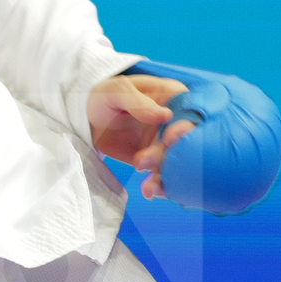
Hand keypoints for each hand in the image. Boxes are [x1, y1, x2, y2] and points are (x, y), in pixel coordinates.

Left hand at [87, 73, 194, 198]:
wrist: (89, 119)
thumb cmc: (105, 96)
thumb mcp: (117, 91)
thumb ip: (137, 101)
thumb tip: (165, 115)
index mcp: (174, 96)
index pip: (191, 111)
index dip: (186, 126)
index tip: (168, 136)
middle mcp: (176, 120)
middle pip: (187, 141)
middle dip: (171, 155)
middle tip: (143, 161)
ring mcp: (167, 142)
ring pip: (177, 162)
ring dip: (164, 175)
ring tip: (147, 185)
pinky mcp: (157, 160)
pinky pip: (164, 174)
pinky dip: (160, 185)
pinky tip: (149, 190)